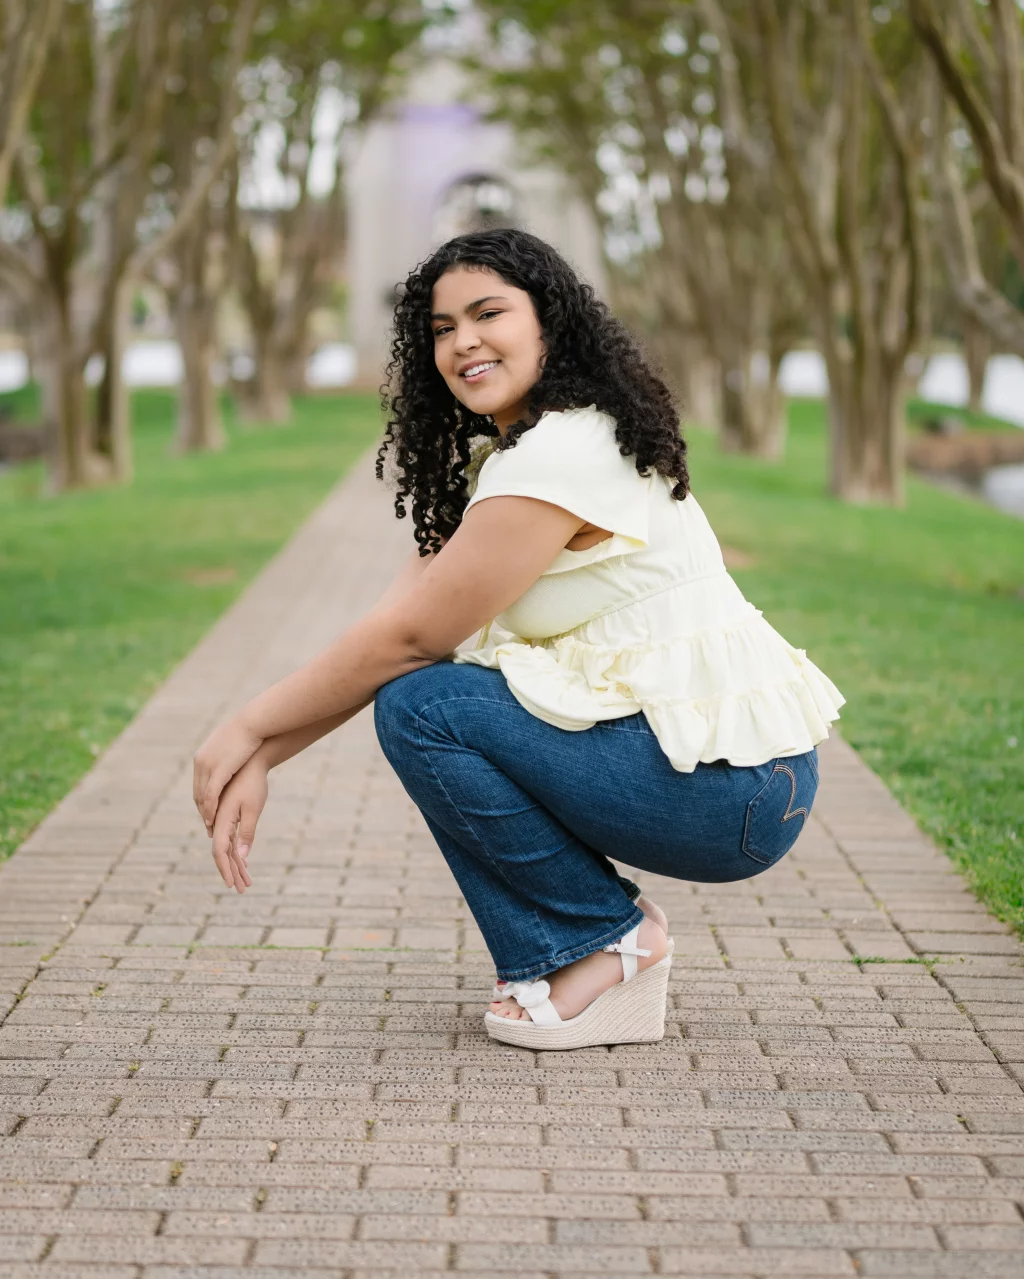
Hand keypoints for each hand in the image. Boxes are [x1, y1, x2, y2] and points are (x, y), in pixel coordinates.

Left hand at [193, 716, 263, 834]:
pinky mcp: (218, 771)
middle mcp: (200, 763)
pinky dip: (210, 808)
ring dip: (204, 813)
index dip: (202, 802)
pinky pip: (211, 795)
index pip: (198, 785)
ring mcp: (208, 767)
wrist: (252, 723)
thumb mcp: (232, 744)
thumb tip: (229, 758)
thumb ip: (226, 754)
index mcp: (202, 757)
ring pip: (202, 796)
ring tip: (210, 827)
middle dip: (202, 810)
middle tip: (208, 826)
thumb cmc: (248, 732)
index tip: (208, 814)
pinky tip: (212, 819)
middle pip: (197, 793)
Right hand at [209, 754, 268, 893]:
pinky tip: (242, 862)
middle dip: (233, 872)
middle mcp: (217, 821)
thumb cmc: (253, 783)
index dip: (226, 869)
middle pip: (222, 853)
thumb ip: (247, 832)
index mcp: (221, 819)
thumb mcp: (253, 808)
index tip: (233, 885)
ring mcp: (221, 818)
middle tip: (244, 889)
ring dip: (236, 865)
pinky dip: (236, 852)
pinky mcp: (227, 814)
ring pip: (226, 848)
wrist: (249, 761)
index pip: (220, 851)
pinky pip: (229, 839)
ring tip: (248, 880)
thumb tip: (241, 857)